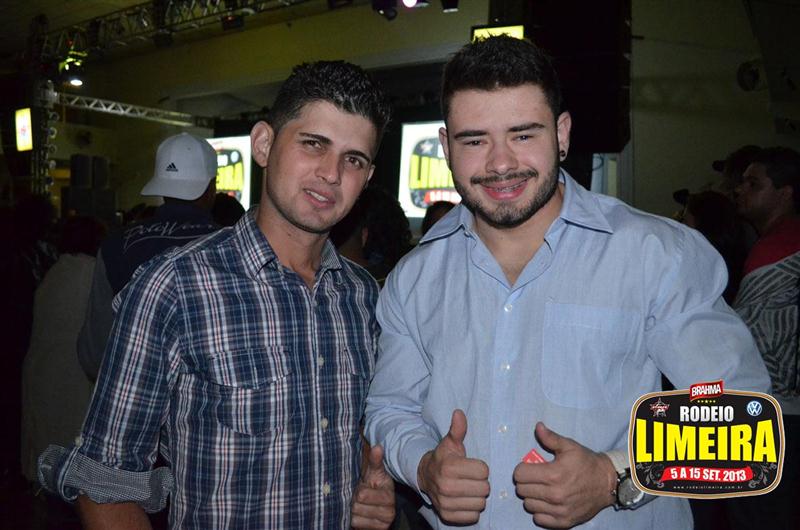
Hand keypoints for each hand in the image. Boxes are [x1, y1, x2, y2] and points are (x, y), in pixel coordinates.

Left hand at [351, 444, 394, 529]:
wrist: (375, 501)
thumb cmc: (373, 484)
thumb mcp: (373, 472)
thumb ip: (375, 461)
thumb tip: (377, 447)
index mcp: (389, 496)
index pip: (362, 495)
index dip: (359, 490)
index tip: (365, 486)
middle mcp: (389, 512)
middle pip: (357, 507)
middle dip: (355, 501)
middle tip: (361, 497)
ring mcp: (383, 524)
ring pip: (355, 518)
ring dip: (355, 511)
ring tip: (361, 505)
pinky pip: (357, 526)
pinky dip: (356, 520)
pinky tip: (361, 515)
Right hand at [417, 409, 489, 524]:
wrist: (425, 476)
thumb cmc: (443, 458)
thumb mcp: (450, 442)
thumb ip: (457, 429)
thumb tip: (459, 412)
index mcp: (449, 467)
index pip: (484, 471)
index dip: (481, 467)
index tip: (472, 466)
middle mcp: (446, 486)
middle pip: (485, 488)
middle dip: (481, 483)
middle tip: (471, 479)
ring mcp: (446, 503)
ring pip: (481, 503)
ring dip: (477, 497)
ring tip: (469, 489)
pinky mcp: (447, 516)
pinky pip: (473, 517)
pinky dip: (471, 510)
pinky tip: (464, 500)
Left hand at [513, 422, 616, 528]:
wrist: (607, 483)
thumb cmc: (586, 462)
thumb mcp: (569, 446)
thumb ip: (550, 438)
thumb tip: (538, 426)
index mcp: (553, 474)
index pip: (519, 475)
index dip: (522, 469)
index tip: (529, 468)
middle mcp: (555, 495)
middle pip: (521, 491)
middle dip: (526, 482)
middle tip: (536, 478)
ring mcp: (559, 510)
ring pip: (528, 505)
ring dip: (532, 497)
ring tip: (542, 490)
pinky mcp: (564, 522)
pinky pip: (539, 519)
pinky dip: (540, 511)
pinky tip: (547, 503)